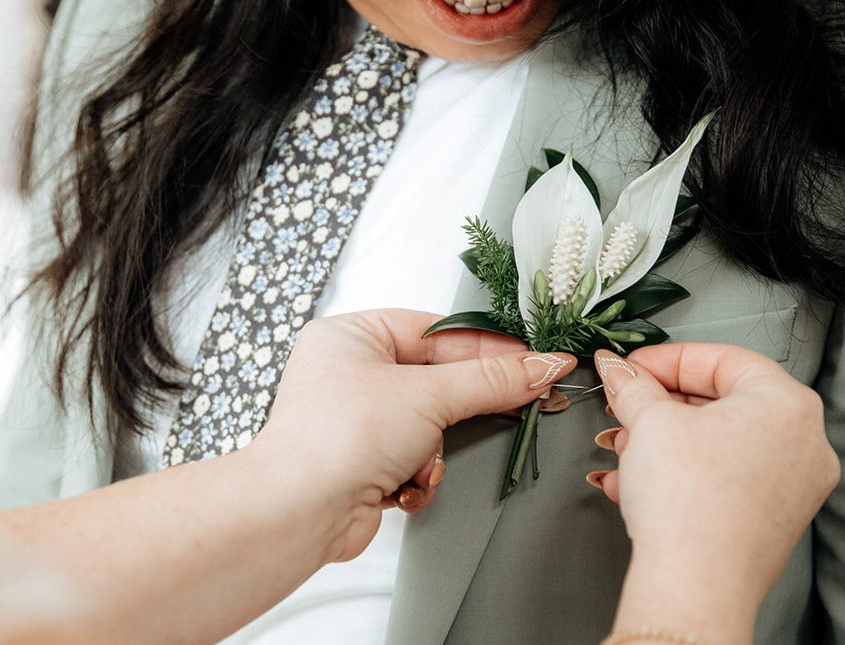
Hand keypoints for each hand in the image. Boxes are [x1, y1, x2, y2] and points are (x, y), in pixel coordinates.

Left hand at [260, 309, 575, 562]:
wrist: (299, 513)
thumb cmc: (344, 435)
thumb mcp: (427, 395)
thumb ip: (491, 380)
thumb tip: (544, 365)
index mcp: (352, 335)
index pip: (437, 331)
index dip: (488, 347)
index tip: (536, 359)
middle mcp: (350, 372)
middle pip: (436, 379)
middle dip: (462, 406)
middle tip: (521, 404)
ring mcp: (355, 420)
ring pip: (430, 424)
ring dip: (434, 450)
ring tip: (422, 462)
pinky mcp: (362, 463)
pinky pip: (414, 458)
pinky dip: (418, 475)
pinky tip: (405, 486)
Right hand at [592, 343, 838, 642]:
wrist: (694, 588)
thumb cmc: (688, 504)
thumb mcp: (649, 420)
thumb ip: (632, 385)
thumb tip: (618, 369)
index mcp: (787, 404)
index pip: (720, 358)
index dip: (664, 360)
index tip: (630, 368)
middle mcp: (803, 443)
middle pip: (721, 400)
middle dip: (660, 403)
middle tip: (624, 403)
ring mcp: (793, 486)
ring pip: (719, 441)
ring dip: (663, 439)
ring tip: (623, 446)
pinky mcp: (772, 520)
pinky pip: (724, 476)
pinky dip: (681, 471)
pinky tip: (634, 480)